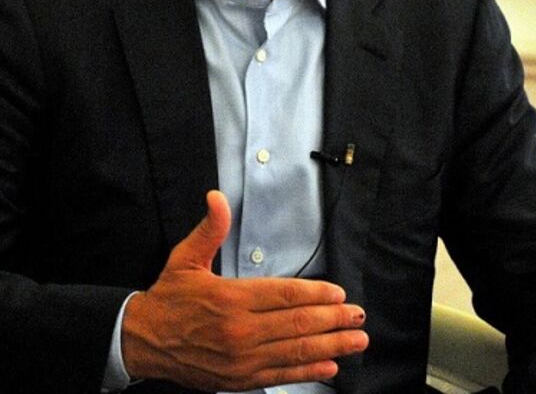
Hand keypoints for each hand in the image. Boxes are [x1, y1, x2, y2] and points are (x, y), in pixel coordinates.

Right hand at [122, 190, 368, 389]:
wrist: (140, 341)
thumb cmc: (169, 299)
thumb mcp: (186, 259)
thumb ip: (210, 230)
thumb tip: (217, 197)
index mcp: (231, 298)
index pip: (285, 294)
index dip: (317, 294)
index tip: (340, 294)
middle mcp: (239, 330)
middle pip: (297, 323)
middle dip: (334, 320)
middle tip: (359, 316)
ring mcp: (240, 358)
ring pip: (295, 350)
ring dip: (331, 346)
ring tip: (356, 341)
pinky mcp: (238, 379)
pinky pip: (279, 375)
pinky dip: (307, 371)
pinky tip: (330, 365)